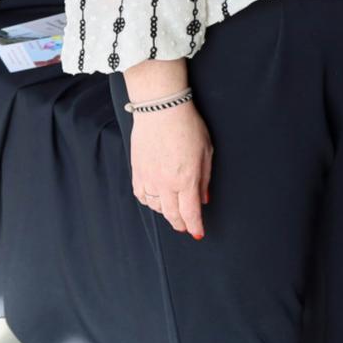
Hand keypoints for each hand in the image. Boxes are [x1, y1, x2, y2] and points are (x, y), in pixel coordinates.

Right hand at [130, 103, 211, 238]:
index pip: (190, 213)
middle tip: (186, 227)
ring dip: (166, 213)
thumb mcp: (206, 151)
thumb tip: (204, 199)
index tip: (198, 233)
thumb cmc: (187, 126)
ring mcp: (149, 178)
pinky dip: (149, 202)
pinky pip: (141, 195)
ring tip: (173, 212)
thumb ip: (204, 178)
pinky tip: (156, 200)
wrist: (160, 109)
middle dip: (181, 224)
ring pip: (156, 207)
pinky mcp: (137, 172)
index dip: (195, 226)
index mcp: (186, 179)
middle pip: (172, 214)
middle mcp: (165, 183)